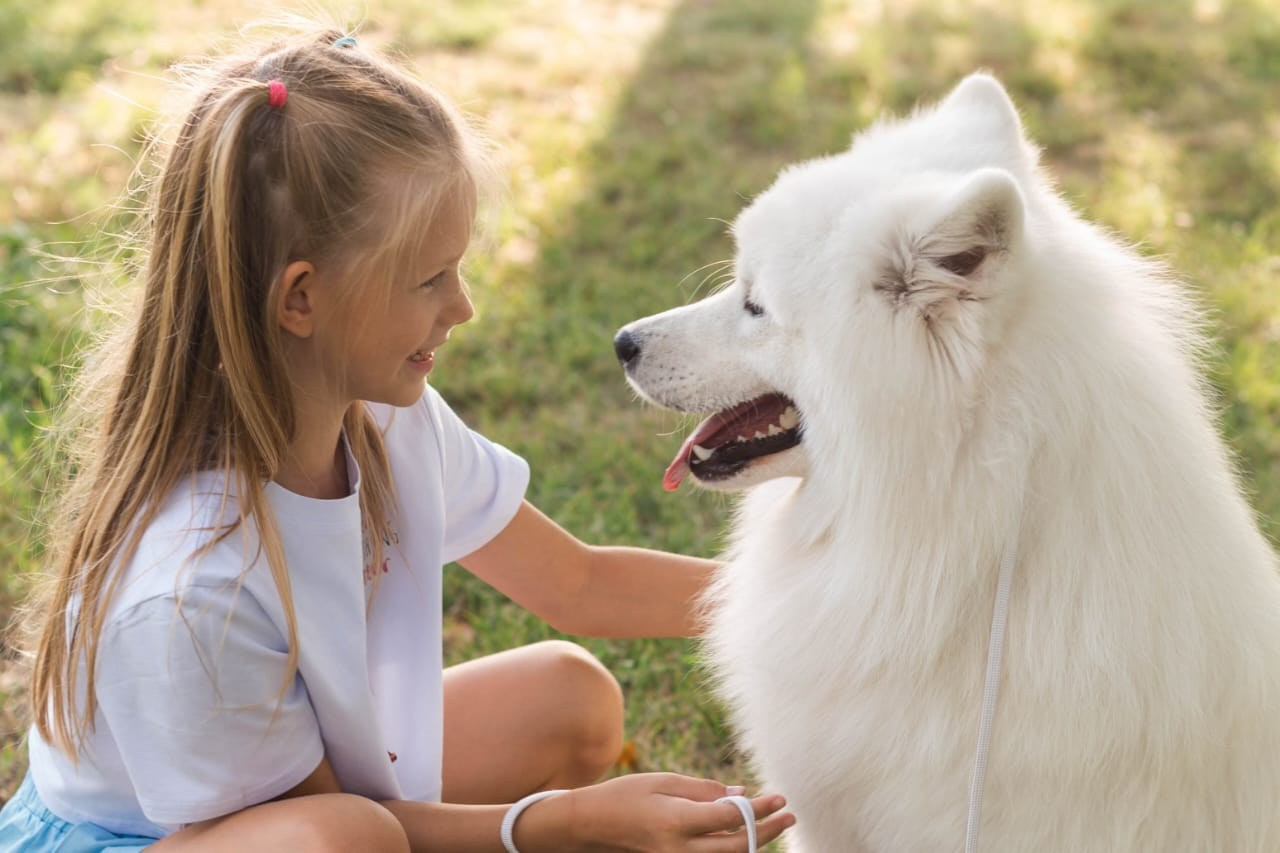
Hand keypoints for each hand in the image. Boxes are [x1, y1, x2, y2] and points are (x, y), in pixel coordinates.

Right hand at [532, 772, 793, 851]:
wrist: (589, 826)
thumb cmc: (625, 796)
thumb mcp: (663, 782)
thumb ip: (704, 790)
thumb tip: (742, 795)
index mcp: (676, 822)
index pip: (730, 818)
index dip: (760, 808)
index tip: (780, 796)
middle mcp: (679, 849)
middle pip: (737, 847)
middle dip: (767, 831)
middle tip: (789, 815)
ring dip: (754, 843)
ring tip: (774, 824)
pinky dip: (732, 850)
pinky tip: (744, 836)